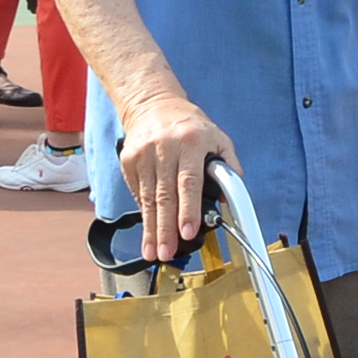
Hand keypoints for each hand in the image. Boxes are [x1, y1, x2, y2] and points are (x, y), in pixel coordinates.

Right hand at [118, 93, 231, 252]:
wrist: (152, 103)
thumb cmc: (189, 124)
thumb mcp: (217, 137)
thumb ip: (228, 166)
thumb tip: (229, 198)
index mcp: (190, 142)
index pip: (189, 182)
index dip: (188, 210)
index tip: (188, 232)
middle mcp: (164, 148)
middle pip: (165, 195)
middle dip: (165, 228)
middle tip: (167, 253)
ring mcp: (143, 155)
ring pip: (148, 199)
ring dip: (151, 228)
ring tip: (154, 251)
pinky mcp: (128, 161)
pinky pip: (138, 193)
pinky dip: (144, 213)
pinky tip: (148, 231)